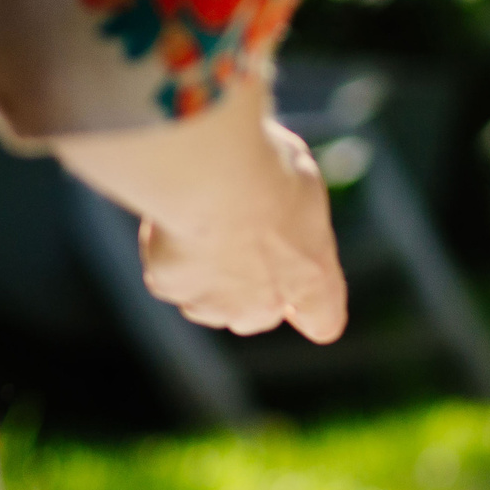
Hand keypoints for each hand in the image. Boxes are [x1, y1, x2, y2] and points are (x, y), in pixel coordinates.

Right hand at [51, 82, 347, 343]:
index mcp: (314, 280)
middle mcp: (266, 305)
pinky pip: (168, 276)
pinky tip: (171, 222)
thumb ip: (292, 209)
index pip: (323, 321)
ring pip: (206, 304)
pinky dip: (166, 254)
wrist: (213, 175)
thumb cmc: (267, 168)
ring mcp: (215, 303)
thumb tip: (277, 196)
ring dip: (205, 276)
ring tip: (202, 227)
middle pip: (255, 316)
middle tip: (235, 242)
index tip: (297, 294)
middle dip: (246, 288)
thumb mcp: (300, 178)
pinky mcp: (171, 288)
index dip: (308, 308)